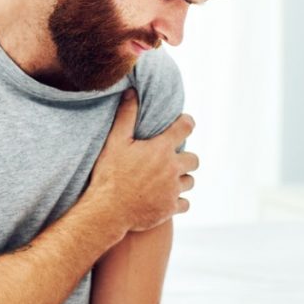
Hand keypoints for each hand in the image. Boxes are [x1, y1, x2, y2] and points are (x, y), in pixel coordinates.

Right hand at [85, 88, 197, 231]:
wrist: (108, 211)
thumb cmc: (109, 174)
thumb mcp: (114, 142)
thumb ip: (126, 116)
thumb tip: (131, 92)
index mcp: (161, 149)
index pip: (186, 127)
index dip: (187, 122)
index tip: (183, 124)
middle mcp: (172, 168)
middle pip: (195, 159)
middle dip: (185, 158)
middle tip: (171, 159)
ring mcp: (173, 190)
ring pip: (190, 182)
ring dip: (182, 179)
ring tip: (167, 180)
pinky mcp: (170, 208)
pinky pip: (185, 204)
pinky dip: (178, 201)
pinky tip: (165, 198)